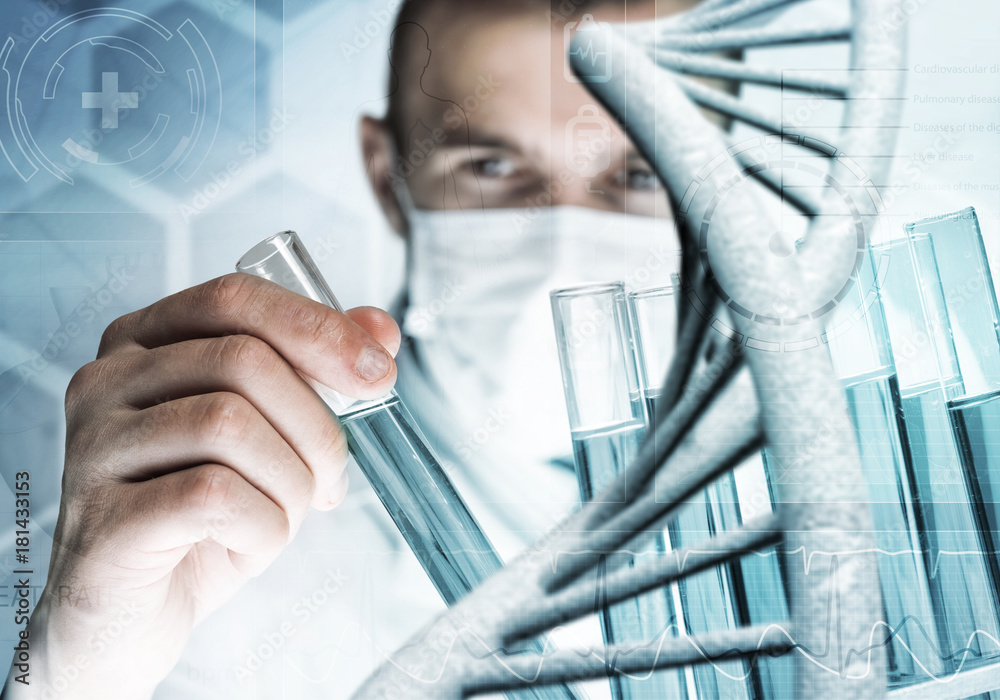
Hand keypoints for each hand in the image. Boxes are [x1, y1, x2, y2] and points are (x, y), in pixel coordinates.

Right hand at [7, 274, 398, 698]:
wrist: (130, 617)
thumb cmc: (200, 517)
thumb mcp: (270, 437)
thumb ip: (316, 373)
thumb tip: (380, 327)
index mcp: (144, 343)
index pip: (235, 298)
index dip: (318, 328)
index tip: (378, 374)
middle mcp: (106, 382)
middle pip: (245, 360)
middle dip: (317, 426)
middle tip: (330, 479)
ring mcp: (93, 449)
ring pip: (231, 424)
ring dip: (291, 482)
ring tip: (281, 515)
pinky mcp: (103, 519)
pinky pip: (214, 495)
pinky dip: (262, 527)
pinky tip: (247, 544)